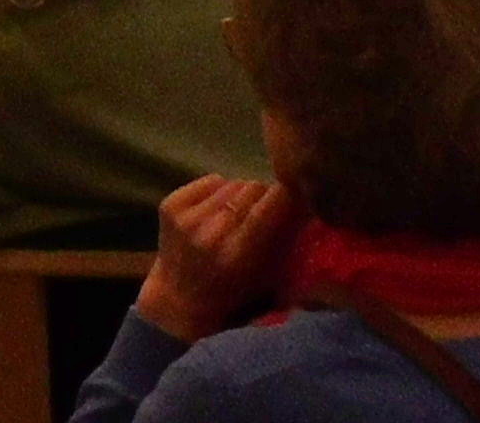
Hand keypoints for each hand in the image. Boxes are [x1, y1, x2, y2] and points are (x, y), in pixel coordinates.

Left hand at [136, 174, 301, 342]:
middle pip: (254, 187)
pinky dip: (220, 191)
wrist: (176, 299)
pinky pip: (211, 180)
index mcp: (239, 254)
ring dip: (243, 194)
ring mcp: (188, 216)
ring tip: (240, 215)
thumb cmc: (230, 295)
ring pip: (234, 182)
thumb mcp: (266, 279)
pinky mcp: (171, 204)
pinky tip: (217, 211)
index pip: (274, 203)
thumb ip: (285, 244)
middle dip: (266, 196)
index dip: (290, 194)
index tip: (299, 194)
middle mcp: (212, 231)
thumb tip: (308, 204)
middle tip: (266, 212)